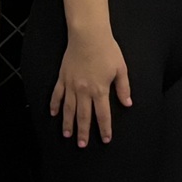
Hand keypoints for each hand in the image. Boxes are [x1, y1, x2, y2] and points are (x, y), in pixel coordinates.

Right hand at [51, 28, 131, 146]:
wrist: (88, 36)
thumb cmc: (107, 51)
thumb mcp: (121, 69)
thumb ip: (123, 88)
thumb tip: (127, 103)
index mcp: (100, 90)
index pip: (103, 114)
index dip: (104, 128)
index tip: (105, 139)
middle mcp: (84, 91)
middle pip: (83, 116)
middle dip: (83, 132)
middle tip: (82, 145)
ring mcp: (71, 85)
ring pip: (68, 109)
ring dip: (67, 123)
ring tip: (67, 135)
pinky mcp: (63, 78)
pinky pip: (57, 95)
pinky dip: (54, 105)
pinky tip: (53, 114)